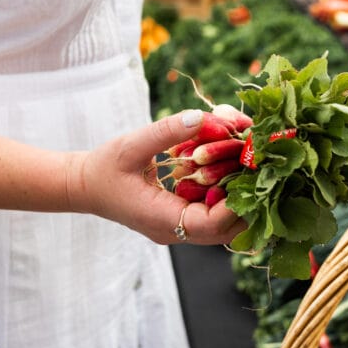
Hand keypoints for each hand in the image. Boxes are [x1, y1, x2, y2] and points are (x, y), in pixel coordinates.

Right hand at [67, 110, 247, 245]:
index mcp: (163, 221)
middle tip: (261, 160)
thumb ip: (165, 132)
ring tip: (250, 152)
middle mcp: (178, 230)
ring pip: (226, 220)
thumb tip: (201, 117)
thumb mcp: (131, 146)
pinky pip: (215, 208)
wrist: (86, 186)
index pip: (211, 225)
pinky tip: (233, 155)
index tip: (251, 168)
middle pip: (228, 229)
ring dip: (240, 187)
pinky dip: (227, 184)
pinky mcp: (185, 216)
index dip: (236, 201)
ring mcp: (182, 226)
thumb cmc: (104, 168)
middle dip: (249, 194)